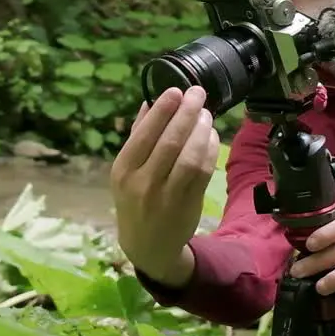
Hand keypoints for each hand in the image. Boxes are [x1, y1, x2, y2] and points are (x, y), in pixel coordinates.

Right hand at [110, 85, 219, 285]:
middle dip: (187, 112)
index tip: (176, 90)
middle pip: (170, 141)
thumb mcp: (126, 171)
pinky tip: (211, 136)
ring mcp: (166, 195)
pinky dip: (209, 149)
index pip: (145, 134)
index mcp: (123, 169)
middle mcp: (142, 182)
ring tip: (207, 114)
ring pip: (190, 156)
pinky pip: (203, 171)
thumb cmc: (135, 199)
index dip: (163, 110)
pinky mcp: (188, 204)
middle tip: (198, 93)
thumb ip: (137, 136)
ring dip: (201, 130)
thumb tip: (149, 102)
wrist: (147, 245)